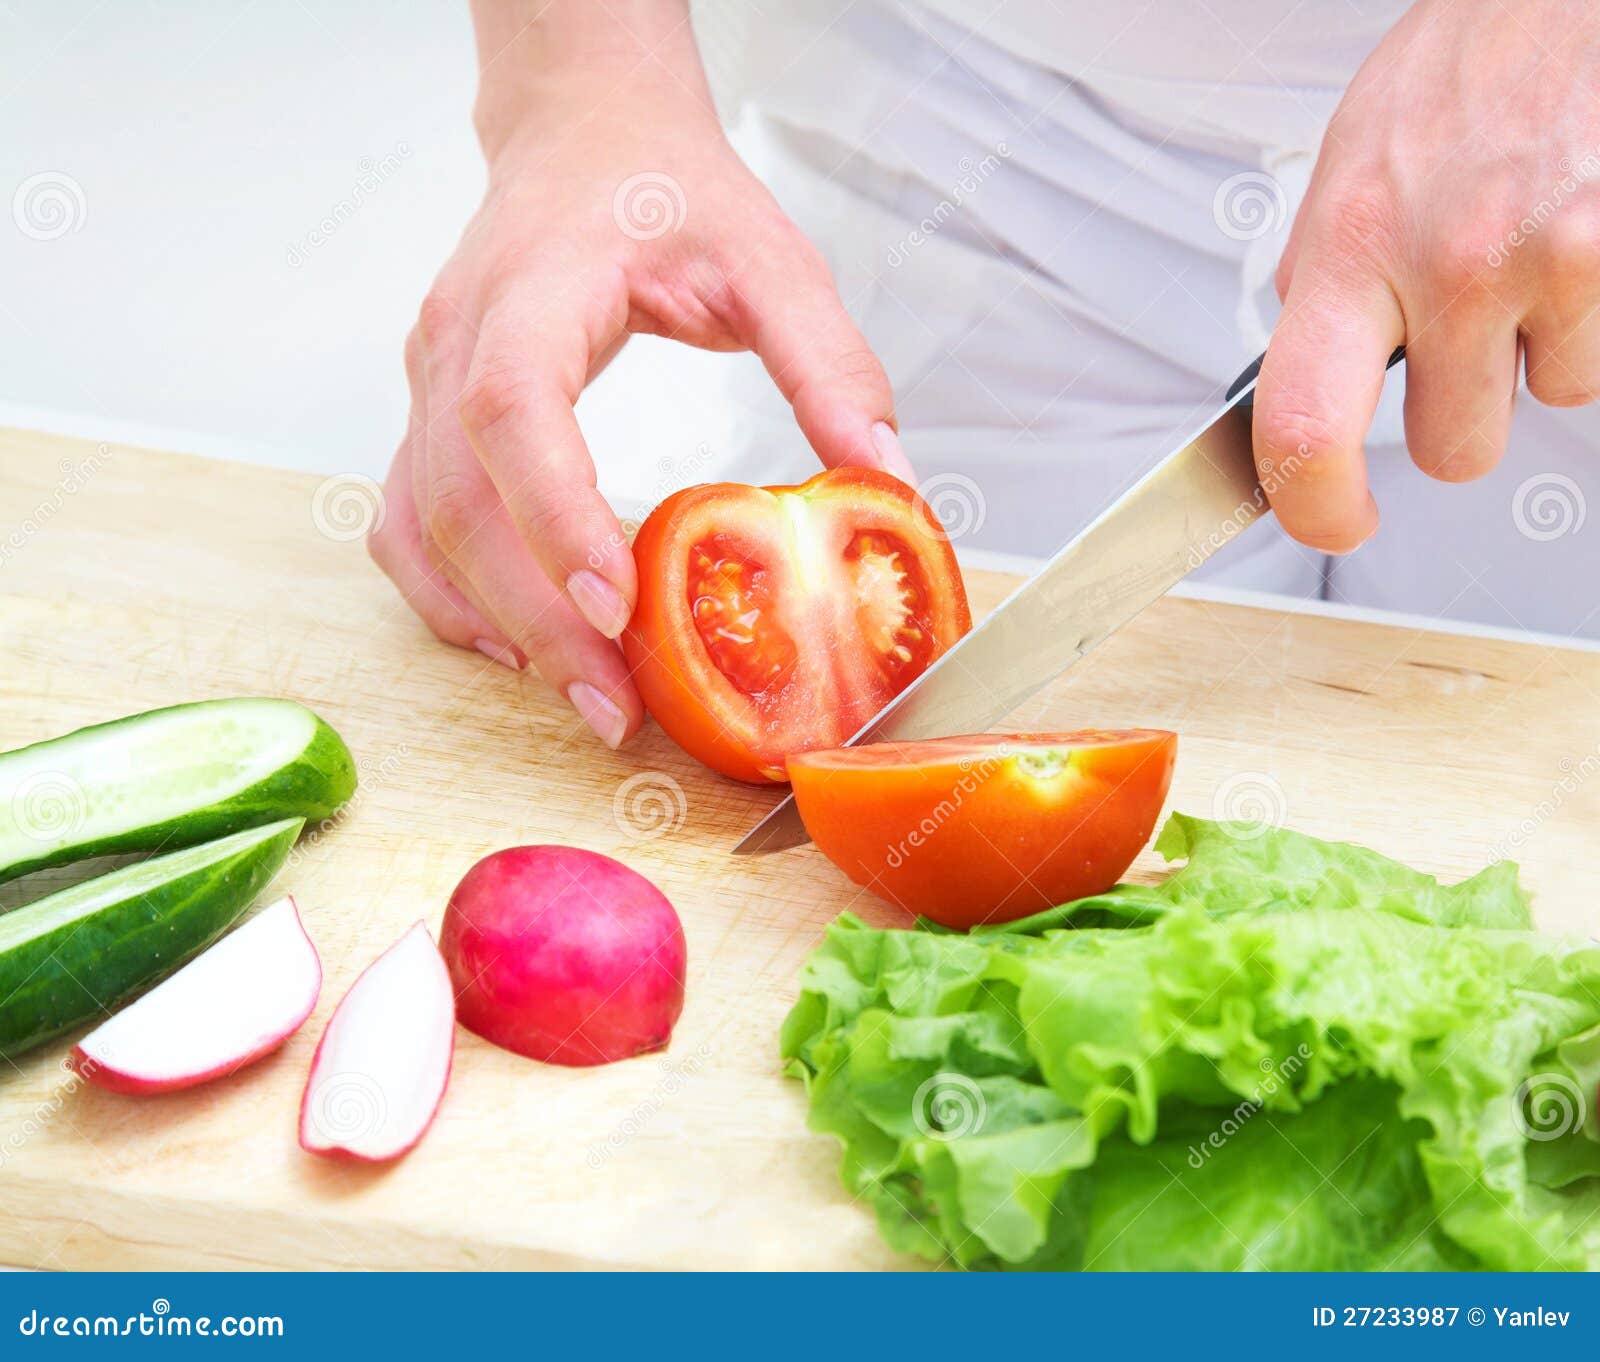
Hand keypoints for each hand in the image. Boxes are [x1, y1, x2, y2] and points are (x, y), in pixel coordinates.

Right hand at [368, 2, 908, 746]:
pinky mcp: (428, 418)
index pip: (512, 409)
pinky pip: (408, 527)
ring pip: (422, 528)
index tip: (614, 610)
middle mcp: (455, 343)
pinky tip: (517, 643)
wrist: (582, 134)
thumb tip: (884, 475)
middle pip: (460, 501)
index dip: (553, 516)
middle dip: (535, 619)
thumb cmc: (662, 187)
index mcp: (531, 289)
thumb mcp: (770, 257)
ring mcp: (425, 384)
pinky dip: (453, 597)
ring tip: (579, 695)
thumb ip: (828, 361)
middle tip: (613, 708)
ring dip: (491, 623)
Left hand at [1256, 0, 1599, 550]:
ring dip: (1533, 353)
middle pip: (1452, 449)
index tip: (1333, 521)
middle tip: (1463, 339)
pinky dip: (1589, 315)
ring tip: (1525, 256)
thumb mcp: (1350, 168)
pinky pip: (1599, 353)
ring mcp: (1549, 262)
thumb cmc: (1459, 72)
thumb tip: (1305, 372)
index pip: (1303, 426)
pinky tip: (1570, 241)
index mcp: (1351, 245)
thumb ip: (1325, 278)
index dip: (1314, 506)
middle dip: (1458, 416)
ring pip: (1546, 399)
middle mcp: (1448, 263)